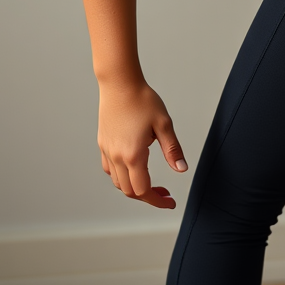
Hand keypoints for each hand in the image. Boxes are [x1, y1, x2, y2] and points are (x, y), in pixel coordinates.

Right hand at [97, 79, 187, 207]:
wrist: (120, 82)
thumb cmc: (142, 99)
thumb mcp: (164, 124)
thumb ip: (172, 149)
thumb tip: (182, 169)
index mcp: (133, 155)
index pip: (143, 190)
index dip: (157, 201)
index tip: (170, 201)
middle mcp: (116, 156)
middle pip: (129, 191)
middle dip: (148, 196)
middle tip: (165, 192)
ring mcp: (107, 150)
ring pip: (118, 182)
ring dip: (134, 187)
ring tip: (150, 181)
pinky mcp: (102, 143)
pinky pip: (109, 169)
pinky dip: (121, 176)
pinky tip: (133, 167)